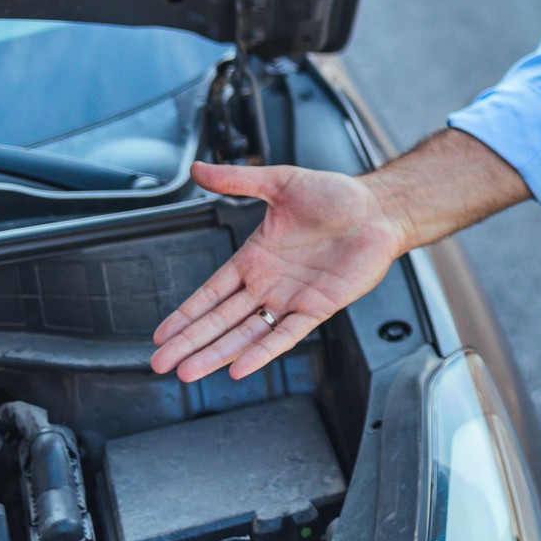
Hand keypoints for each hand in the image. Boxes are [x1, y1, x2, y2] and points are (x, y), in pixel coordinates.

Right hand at [151, 161, 406, 381]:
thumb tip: (199, 168)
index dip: (186, 314)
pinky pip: (286, 335)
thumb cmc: (336, 195)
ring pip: (246, 333)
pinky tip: (240, 368)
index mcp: (255, 257)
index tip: (161, 334)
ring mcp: (292, 298)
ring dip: (217, 353)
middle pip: (221, 320)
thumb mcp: (280, 182)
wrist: (379, 207)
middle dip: (190, 342)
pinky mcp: (318, 307)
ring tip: (187, 372)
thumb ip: (238, 180)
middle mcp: (269, 283)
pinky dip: (263, 352)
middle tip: (160, 364)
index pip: (211, 292)